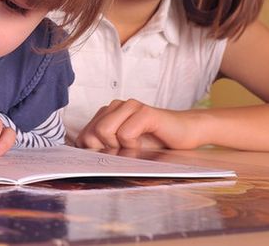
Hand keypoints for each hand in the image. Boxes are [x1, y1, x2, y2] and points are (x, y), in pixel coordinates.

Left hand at [75, 99, 200, 149]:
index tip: (111, 158)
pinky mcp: (144, 112)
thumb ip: (105, 148)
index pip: (82, 136)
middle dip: (105, 151)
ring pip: (103, 131)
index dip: (93, 153)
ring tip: (135, 148)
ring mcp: (130, 106)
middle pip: (90, 134)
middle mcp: (116, 106)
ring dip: (119, 148)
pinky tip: (144, 144)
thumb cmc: (155, 142)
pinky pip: (125, 133)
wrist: (186, 133)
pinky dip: (133, 146)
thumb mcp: (124, 148)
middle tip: (125, 153)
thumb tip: (85, 162)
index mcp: (107, 114)